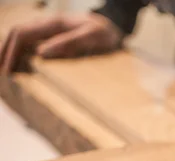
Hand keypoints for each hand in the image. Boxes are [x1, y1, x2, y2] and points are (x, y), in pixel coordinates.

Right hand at [0, 13, 121, 74]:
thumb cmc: (106, 33)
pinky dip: (22, 55)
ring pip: (22, 39)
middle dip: (4, 52)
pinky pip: (32, 44)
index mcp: (53, 24)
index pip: (21, 34)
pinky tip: (21, 69)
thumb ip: (70, 42)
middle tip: (1, 74)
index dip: (10, 52)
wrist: (115, 28)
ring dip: (10, 53)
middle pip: (16, 35)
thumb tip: (42, 53)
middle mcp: (47, 25)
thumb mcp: (93, 36)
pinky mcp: (54, 38)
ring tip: (7, 72)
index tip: (7, 70)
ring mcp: (49, 31)